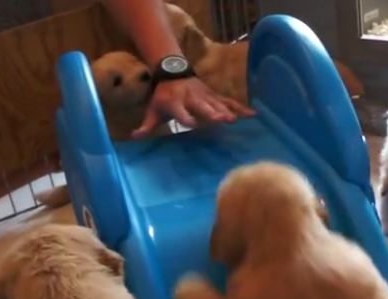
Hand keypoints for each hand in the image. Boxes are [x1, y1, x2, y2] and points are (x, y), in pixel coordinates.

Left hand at [133, 77, 253, 137]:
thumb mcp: (153, 110)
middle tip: (221, 119)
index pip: (180, 111)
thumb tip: (134, 137)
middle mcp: (192, 98)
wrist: (173, 72)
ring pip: (218, 103)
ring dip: (227, 110)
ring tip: (235, 119)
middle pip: (203, 106)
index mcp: (175, 102)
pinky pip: (229, 101)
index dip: (185, 117)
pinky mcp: (214, 95)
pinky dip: (241, 107)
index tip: (191, 124)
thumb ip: (147, 125)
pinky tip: (252, 114)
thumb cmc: (163, 97)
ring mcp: (205, 96)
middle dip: (212, 112)